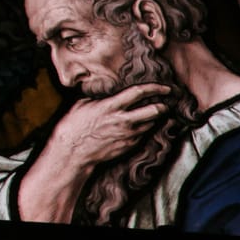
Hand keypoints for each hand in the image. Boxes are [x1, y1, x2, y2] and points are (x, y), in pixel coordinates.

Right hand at [47, 83, 174, 169]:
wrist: (73, 151)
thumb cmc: (74, 126)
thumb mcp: (84, 104)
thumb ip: (102, 98)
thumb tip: (111, 92)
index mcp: (111, 106)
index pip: (139, 92)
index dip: (155, 88)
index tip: (165, 88)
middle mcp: (123, 120)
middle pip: (154, 111)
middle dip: (163, 105)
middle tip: (166, 102)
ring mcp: (128, 135)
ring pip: (152, 124)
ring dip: (155, 118)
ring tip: (154, 114)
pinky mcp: (129, 146)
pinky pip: (143, 134)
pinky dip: (145, 128)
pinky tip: (140, 126)